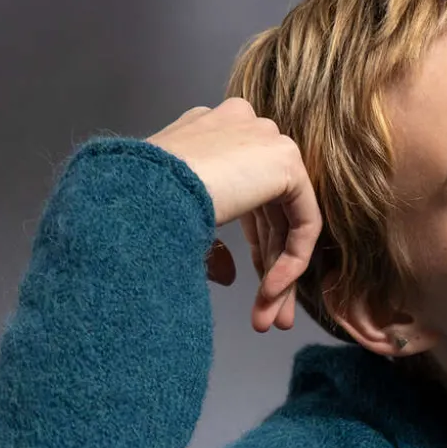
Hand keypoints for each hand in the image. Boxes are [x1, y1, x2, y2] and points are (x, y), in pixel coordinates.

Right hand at [146, 98, 322, 334]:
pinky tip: (270, 291)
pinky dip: (292, 261)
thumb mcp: (182, 224)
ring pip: (287, 221)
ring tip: (270, 319)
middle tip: (270, 316)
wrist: (142, 193)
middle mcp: (242, 128)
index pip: (249, 196)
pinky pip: (304, 221)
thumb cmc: (143, 209)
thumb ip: (213, 243)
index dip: (255, 248)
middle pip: (271, 212)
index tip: (254, 293)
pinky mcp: (285, 159)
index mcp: (212, 133)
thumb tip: (230, 275)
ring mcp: (265, 137)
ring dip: (280, 276)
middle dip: (271, 269)